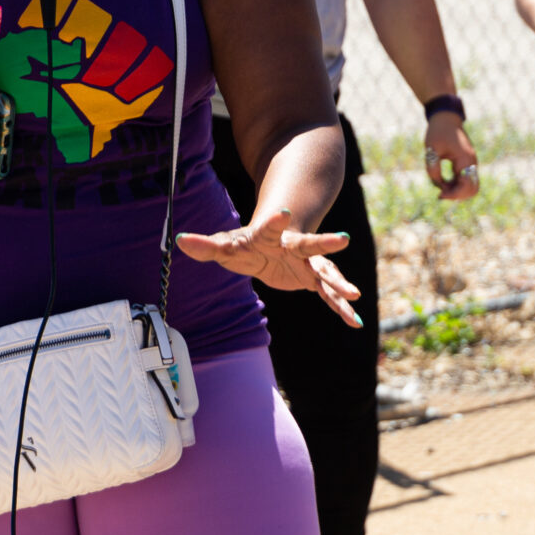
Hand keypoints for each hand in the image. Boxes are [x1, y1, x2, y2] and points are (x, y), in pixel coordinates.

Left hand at [176, 206, 361, 325]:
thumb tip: (180, 240)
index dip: (275, 221)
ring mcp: (307, 263)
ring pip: (326, 272)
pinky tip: (354, 321)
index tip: (282, 213)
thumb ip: (205, 245)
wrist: (272, 246)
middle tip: (343, 239)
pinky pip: (328, 296)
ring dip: (339, 282)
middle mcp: (294, 246)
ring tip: (354, 293)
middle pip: (310, 243)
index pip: (271, 227)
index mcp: (271, 236)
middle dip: (325, 242)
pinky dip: (341, 308)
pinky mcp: (312, 280)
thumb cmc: (246, 244)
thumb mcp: (225, 246)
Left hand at [424, 111, 480, 198]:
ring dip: (457, 191)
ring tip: (441, 186)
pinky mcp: (467, 163)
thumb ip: (433, 167)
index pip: (466, 186)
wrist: (446, 118)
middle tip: (441, 193)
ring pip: (470, 186)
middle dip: (457, 195)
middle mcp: (472, 163)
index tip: (439, 195)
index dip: (453, 195)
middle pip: (472, 190)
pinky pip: (466, 180)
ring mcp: (471, 163)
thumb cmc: (438, 131)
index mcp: (465, 159)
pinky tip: (443, 182)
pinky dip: (457, 185)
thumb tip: (439, 185)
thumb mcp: (431, 149)